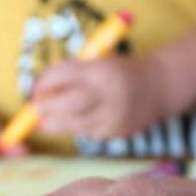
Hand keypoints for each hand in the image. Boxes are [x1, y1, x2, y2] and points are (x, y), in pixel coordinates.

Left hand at [33, 56, 166, 139]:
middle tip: (35, 109)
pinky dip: (77, 126)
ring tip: (47, 118)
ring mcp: (114, 116)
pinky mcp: (116, 132)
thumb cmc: (118, 71)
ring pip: (74, 124)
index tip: (36, 89)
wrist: (160, 87)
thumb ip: (69, 74)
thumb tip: (38, 91)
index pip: (65, 75)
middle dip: (47, 108)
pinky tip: (82, 118)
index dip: (46, 83)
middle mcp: (110, 94)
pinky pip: (86, 132)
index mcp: (103, 70)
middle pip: (69, 104)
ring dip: (56, 122)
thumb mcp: (97, 62)